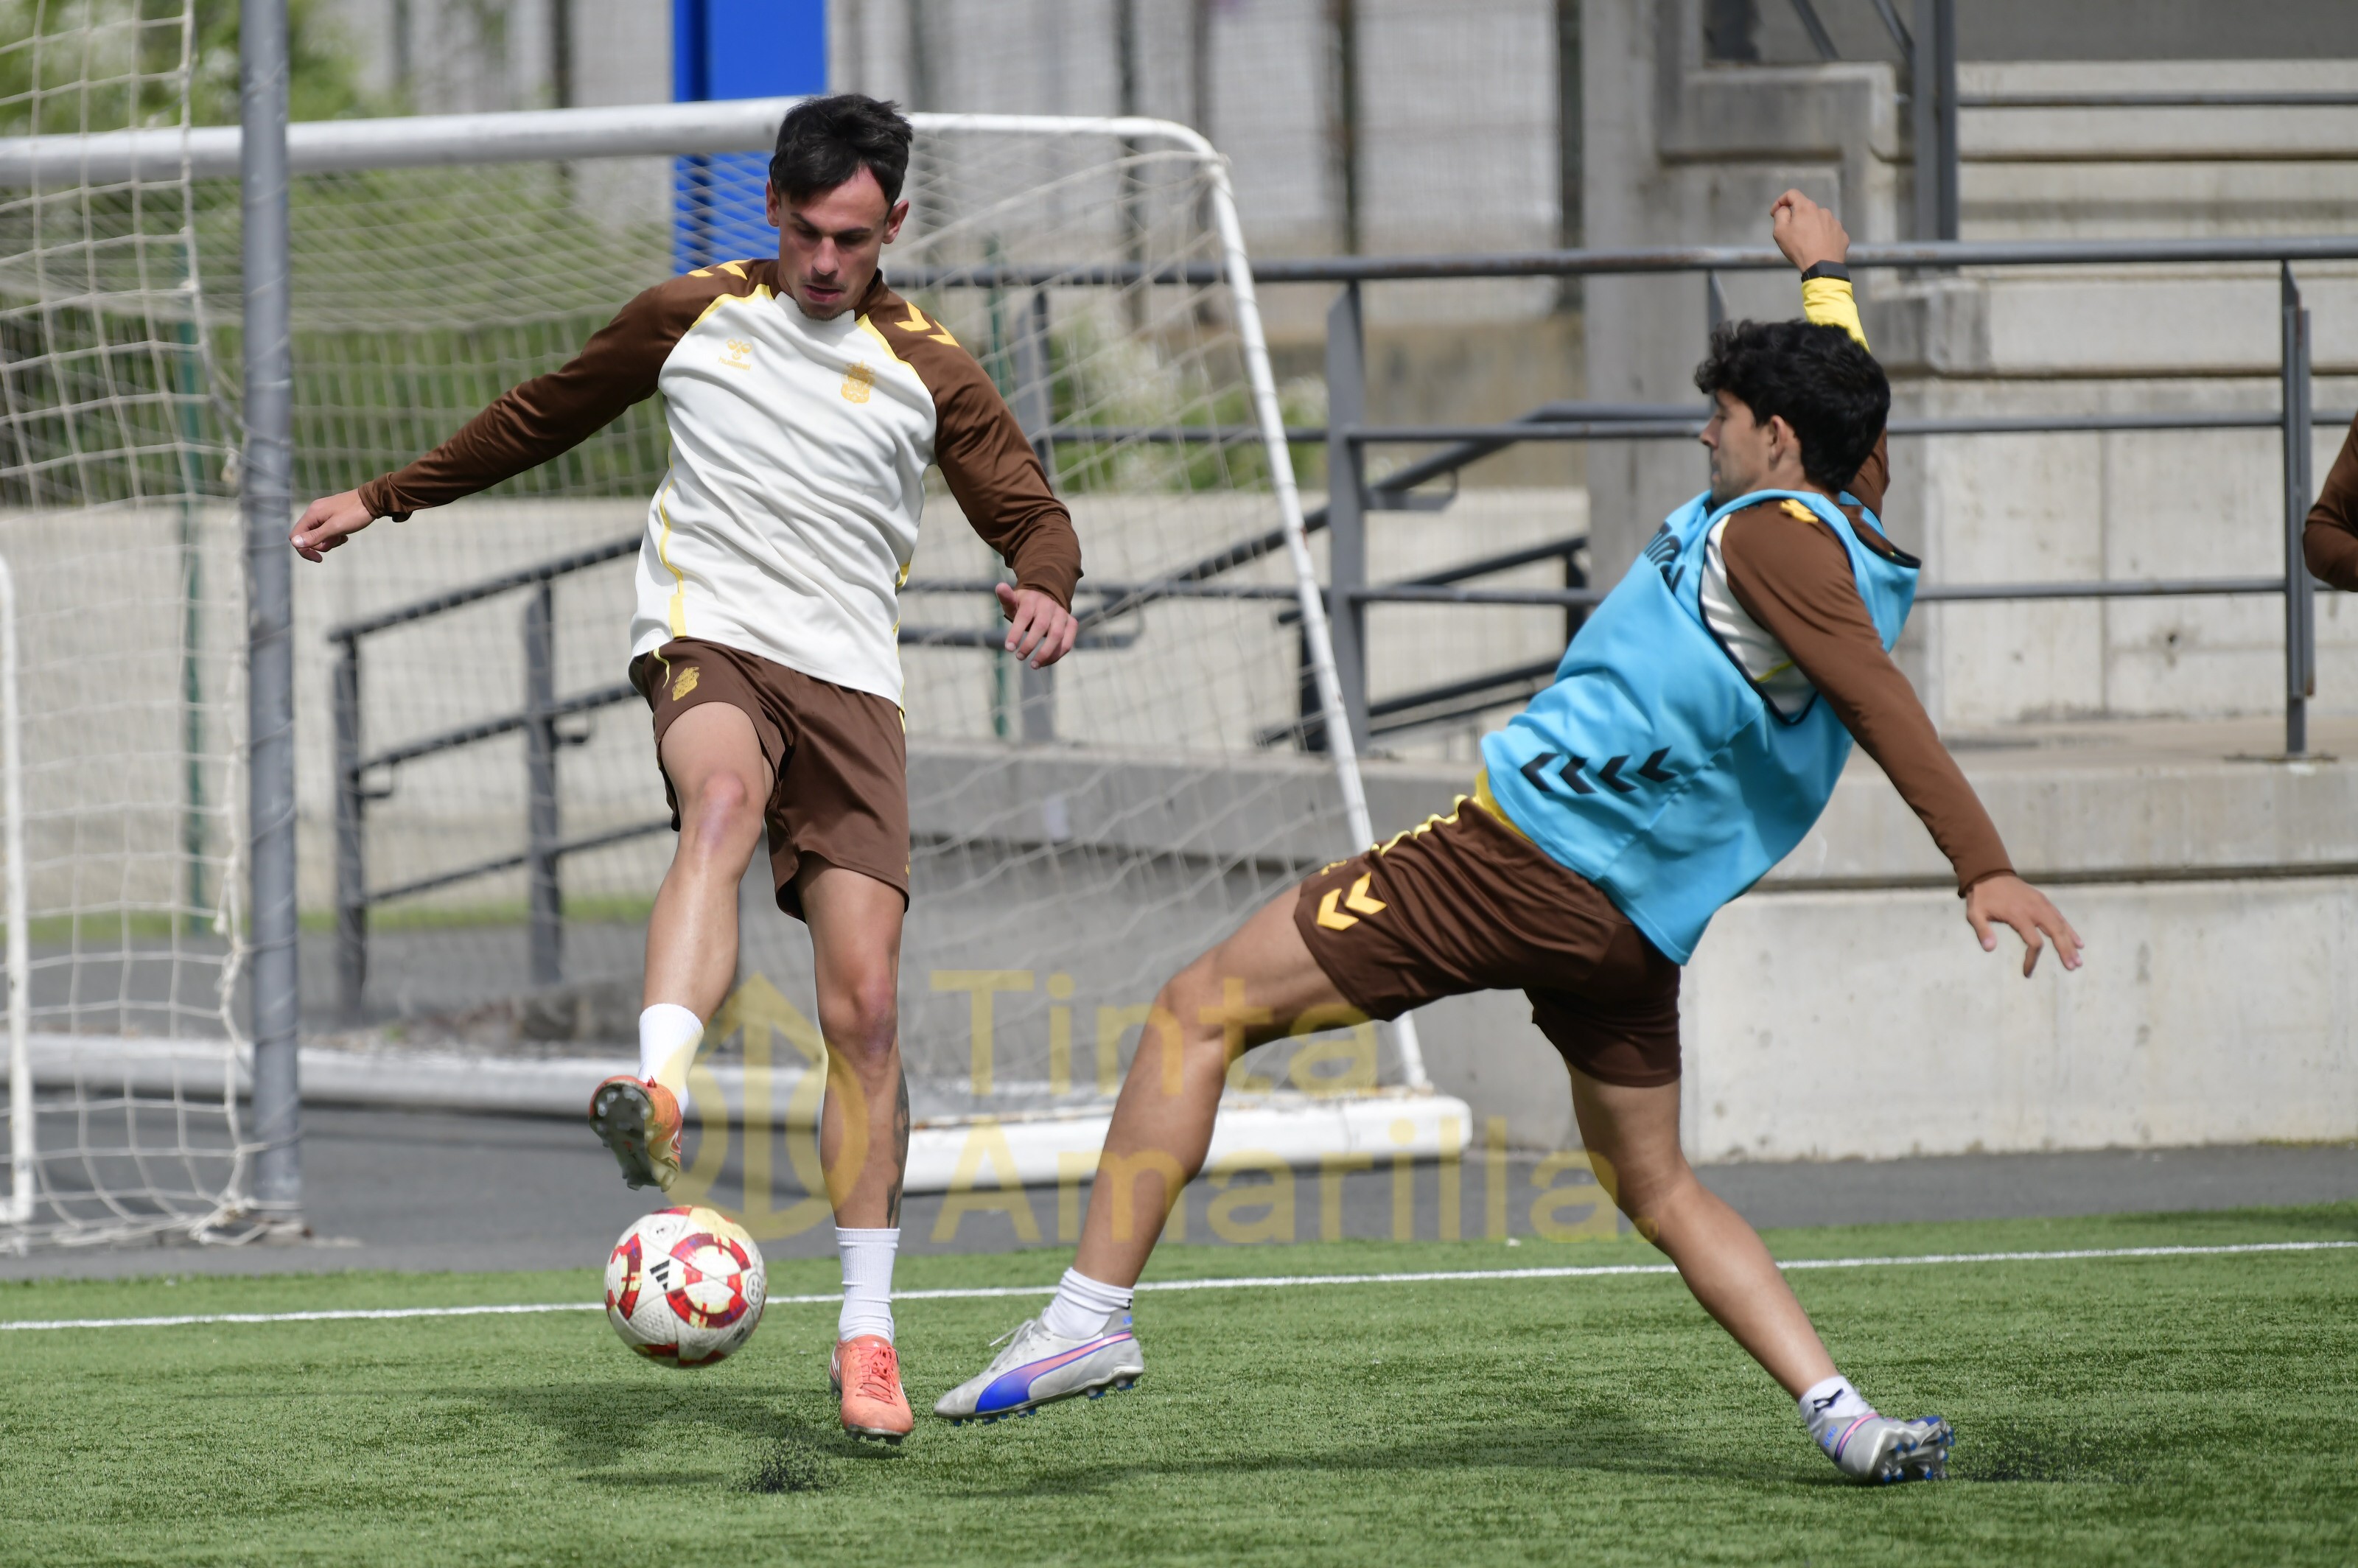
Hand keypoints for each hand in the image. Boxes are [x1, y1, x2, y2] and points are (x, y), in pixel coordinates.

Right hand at [291, 490, 377, 561]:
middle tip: (337, 540)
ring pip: (319, 535)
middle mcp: (314, 512)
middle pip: (308, 536)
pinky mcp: (332, 514)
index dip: (304, 549)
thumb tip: (294, 543)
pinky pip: (327, 530)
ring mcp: (323, 512)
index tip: (319, 558)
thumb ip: (315, 536)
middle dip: (321, 544)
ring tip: (343, 536)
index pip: (295, 536)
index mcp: (312, 514)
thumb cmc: (355, 514)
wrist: (373, 500)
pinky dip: (335, 535)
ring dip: (330, 540)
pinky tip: (345, 534)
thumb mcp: (335, 528)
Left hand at [995, 582, 1078, 668]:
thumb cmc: (1025, 605)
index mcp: (1032, 599)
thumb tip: (1000, 586)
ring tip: (1033, 665)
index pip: (1024, 616)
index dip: (1016, 633)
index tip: (1009, 648)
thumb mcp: (1014, 601)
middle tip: (1019, 657)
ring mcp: (1062, 614)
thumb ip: (1006, 598)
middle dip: (1030, 644)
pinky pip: (1067, 642)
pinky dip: (1057, 655)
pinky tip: (1044, 663)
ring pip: (1057, 635)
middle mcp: (1049, 605)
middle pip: (1041, 626)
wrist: (1046, 598)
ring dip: (1046, 653)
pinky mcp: (1071, 623)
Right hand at [1770, 189, 1848, 273]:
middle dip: (1797, 217)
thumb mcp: (1780, 232)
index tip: (1775, 213)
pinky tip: (1819, 247)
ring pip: (1819, 220)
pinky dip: (1823, 236)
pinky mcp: (1842, 234)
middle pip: (1806, 209)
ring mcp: (1835, 222)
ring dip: (1811, 227)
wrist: (1823, 266)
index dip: (1780, 201)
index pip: (1792, 194)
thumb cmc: (1799, 248)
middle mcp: (1823, 211)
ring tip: (1807, 243)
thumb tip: (1785, 209)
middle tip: (1791, 234)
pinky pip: (1829, 232)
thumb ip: (1780, 215)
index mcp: (1806, 207)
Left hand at [1965, 873, 2082, 977]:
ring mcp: (2041, 903)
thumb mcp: (1975, 913)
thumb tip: (1989, 949)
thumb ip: (1983, 931)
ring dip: (2071, 942)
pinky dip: (2070, 929)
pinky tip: (2077, 941)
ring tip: (2078, 960)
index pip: (2034, 942)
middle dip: (2065, 950)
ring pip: (2061, 925)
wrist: (1989, 872)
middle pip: (2056, 933)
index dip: (2032, 959)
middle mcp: (2035, 909)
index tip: (2027, 972)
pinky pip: (2060, 917)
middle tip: (2072, 967)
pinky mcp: (2043, 900)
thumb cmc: (1982, 896)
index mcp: (2019, 915)